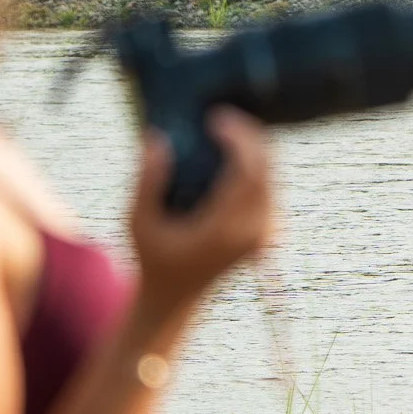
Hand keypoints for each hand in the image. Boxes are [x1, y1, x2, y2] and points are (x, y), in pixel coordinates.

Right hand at [127, 107, 274, 327]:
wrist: (176, 296)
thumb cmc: (153, 256)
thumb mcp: (138, 222)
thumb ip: (147, 182)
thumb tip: (156, 138)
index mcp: (223, 230)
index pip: (248, 173)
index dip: (238, 138)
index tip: (215, 119)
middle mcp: (251, 232)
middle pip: (267, 169)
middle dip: (248, 136)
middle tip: (220, 118)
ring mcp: (263, 233)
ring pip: (274, 175)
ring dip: (254, 147)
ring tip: (224, 130)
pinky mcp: (266, 231)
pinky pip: (272, 187)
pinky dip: (257, 163)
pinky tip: (233, 152)